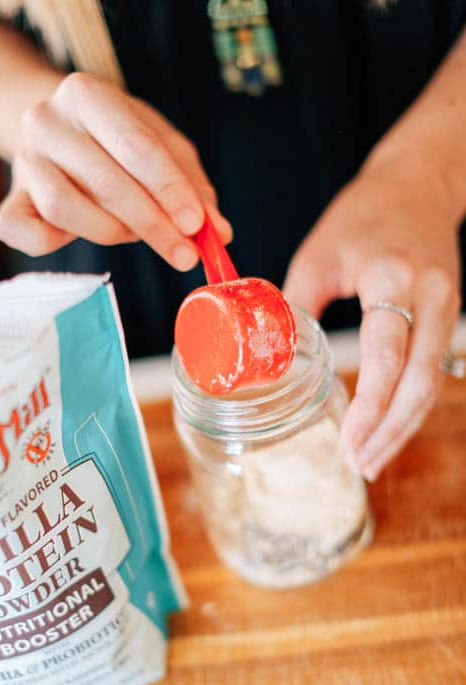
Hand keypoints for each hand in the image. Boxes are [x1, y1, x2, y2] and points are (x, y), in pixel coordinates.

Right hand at [0, 72, 231, 268]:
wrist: (58, 131)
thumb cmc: (118, 141)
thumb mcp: (163, 147)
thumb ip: (192, 187)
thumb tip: (220, 233)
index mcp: (86, 94)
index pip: (135, 146)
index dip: (169, 190)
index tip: (196, 225)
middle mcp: (45, 120)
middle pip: (104, 182)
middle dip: (152, 224)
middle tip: (184, 254)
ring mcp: (22, 160)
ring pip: (65, 208)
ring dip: (111, 232)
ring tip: (135, 235)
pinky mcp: (9, 198)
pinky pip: (20, 229)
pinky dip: (49, 242)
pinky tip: (79, 240)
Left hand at [283, 153, 460, 480]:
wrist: (418, 184)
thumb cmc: (362, 215)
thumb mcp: (317, 255)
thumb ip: (297, 308)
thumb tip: (272, 361)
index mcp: (394, 279)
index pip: (387, 355)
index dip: (371, 406)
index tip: (350, 442)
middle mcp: (432, 297)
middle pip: (420, 383)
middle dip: (389, 432)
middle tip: (359, 465)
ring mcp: (449, 308)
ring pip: (433, 385)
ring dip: (403, 429)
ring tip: (371, 462)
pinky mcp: (450, 317)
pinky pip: (434, 373)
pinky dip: (411, 407)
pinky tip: (388, 431)